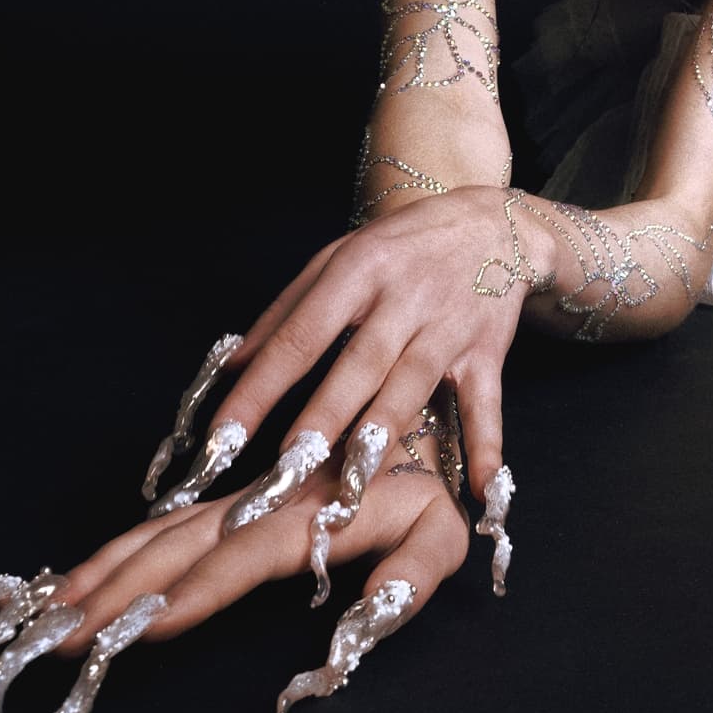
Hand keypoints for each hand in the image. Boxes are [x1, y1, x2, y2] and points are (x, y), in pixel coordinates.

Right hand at [63, 432, 470, 664]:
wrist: (422, 403)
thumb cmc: (437, 485)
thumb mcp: (444, 533)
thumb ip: (411, 574)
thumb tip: (366, 612)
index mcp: (314, 513)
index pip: (244, 556)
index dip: (195, 593)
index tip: (141, 628)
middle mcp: (264, 503)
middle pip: (181, 546)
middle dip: (119, 592)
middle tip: (57, 636)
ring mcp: (243, 499)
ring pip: (163, 533)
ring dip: (105, 570)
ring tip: (48, 610)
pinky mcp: (235, 499)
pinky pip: (170, 524)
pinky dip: (117, 552)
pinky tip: (78, 577)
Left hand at [207, 188, 556, 507]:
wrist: (489, 224)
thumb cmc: (401, 246)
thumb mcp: (338, 258)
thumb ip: (284, 314)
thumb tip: (230, 368)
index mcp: (359, 269)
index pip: (301, 335)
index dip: (261, 387)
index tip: (223, 436)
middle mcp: (405, 297)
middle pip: (359, 364)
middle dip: (323, 417)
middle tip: (286, 467)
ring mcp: (449, 326)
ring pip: (412, 384)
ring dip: (383, 431)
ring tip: (353, 480)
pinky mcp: (488, 351)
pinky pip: (485, 403)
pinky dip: (485, 446)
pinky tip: (480, 488)